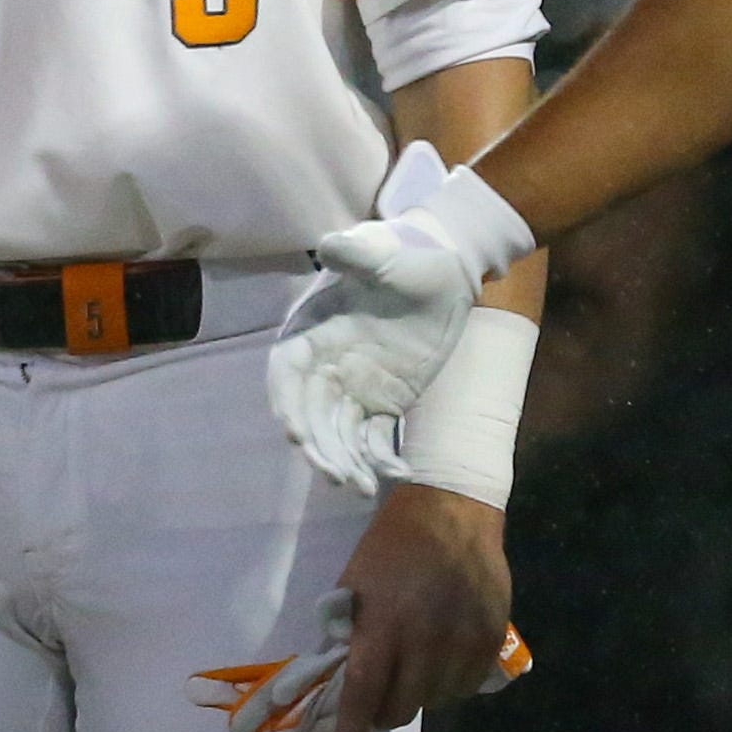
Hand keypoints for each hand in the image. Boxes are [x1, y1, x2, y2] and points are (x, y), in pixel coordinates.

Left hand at [189, 497, 527, 731]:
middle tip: (381, 689)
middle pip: (401, 708)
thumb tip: (336, 684)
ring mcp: (463, 640)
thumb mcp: (354, 585)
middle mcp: (425, 638)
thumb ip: (348, 636)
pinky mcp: (492, 638)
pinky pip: (466, 686)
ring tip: (417, 661)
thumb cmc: (391, 547)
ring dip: (420, 693)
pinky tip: (444, 654)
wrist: (451, 510)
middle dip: (384, 710)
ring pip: (435, 701)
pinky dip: (450, 682)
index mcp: (382, 624)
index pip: (363, 692)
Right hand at [271, 142, 530, 493]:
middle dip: (320, 447)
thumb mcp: (381, 252)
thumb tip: (329, 245)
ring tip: (363, 487)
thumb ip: (355, 255)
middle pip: (312, 414)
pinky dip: (379, 458)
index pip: (287, 373)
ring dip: (346, 462)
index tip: (296, 434)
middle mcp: (326, 366)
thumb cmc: (405, 256)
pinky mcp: (384, 403)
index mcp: (313, 330)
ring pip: (339, 434)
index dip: (287, 403)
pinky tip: (396, 474)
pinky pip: (374, 438)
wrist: (444, 271)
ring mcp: (354, 388)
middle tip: (337, 475)